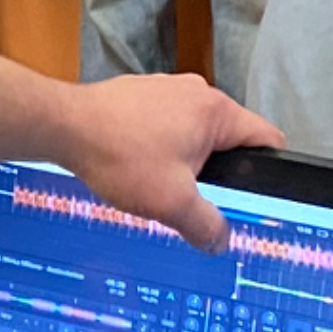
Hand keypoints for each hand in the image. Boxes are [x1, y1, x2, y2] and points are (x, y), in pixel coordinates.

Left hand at [56, 74, 282, 249]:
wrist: (63, 126)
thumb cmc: (120, 157)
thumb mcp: (172, 203)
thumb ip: (206, 226)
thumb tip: (221, 242)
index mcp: (217, 111)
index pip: (267, 139)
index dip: (270, 171)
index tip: (258, 196)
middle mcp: (197, 92)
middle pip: (229, 139)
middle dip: (218, 172)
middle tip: (199, 200)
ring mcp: (167, 89)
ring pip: (194, 133)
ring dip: (185, 160)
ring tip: (162, 185)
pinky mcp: (141, 95)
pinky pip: (166, 125)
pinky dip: (159, 147)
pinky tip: (138, 167)